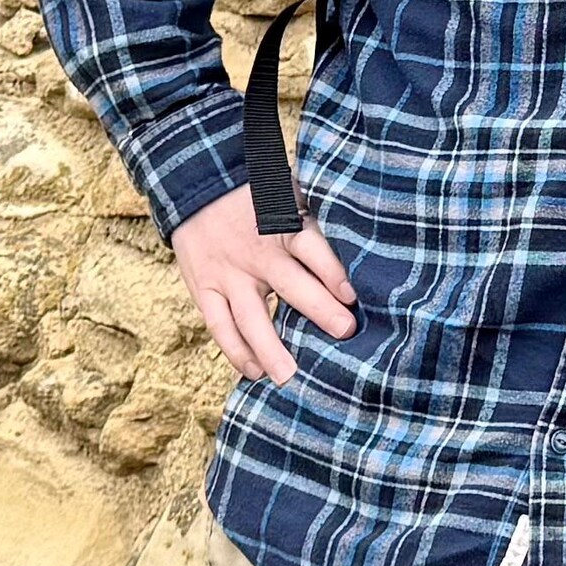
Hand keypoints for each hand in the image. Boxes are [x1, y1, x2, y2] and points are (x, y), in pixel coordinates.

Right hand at [168, 186, 355, 382]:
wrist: (198, 188)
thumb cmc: (259, 199)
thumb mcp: (289, 195)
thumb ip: (320, 218)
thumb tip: (367, 239)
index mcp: (283, 225)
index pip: (311, 248)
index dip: (332, 270)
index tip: (353, 296)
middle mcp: (258, 253)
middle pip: (289, 283)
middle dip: (318, 308)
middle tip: (343, 332)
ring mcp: (229, 274)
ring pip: (249, 316)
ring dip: (269, 348)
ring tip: (288, 377)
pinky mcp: (206, 289)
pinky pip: (219, 325)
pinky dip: (235, 350)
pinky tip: (254, 372)